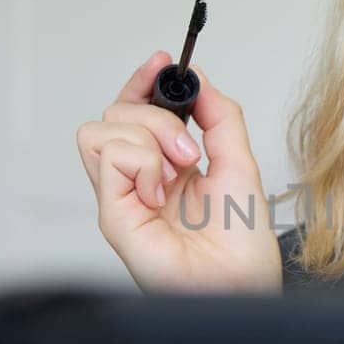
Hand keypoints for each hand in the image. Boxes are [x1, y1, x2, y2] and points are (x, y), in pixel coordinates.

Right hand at [75, 50, 281, 293]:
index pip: (135, 112)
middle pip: (115, 113)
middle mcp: (139, 180)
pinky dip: (141, 162)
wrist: (242, 282)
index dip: (143, 82)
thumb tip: (197, 77)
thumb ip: (219, 116)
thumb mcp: (240, 161)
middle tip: (191, 152)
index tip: (163, 61)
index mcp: (167, 167)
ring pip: (100, 129)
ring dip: (148, 137)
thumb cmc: (243, 242)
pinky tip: (160, 192)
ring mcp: (122, 197)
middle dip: (157, 116)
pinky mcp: (112, 214)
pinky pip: (108, 156)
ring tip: (178, 172)